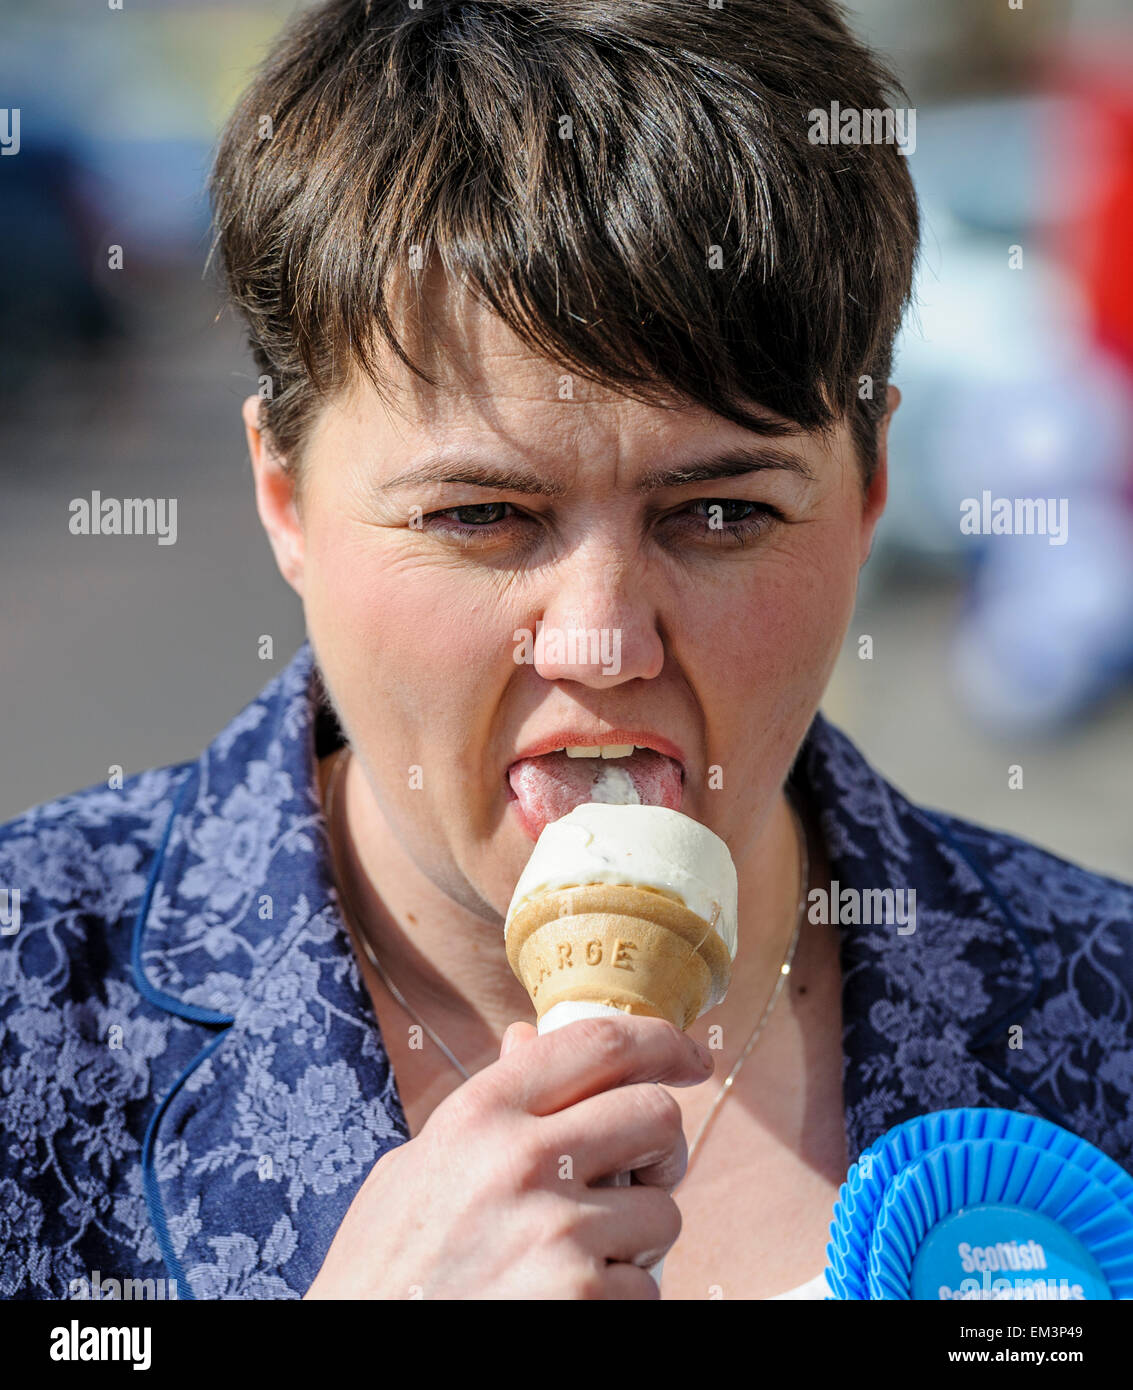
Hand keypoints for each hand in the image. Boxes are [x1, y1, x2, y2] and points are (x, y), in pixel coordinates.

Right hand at [304, 1015, 714, 1298]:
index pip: (599, 1043)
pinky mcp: (581, 1301)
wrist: (356, 1359)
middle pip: (655, 1116)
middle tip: (642, 1171)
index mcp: (481, 1113)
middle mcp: (523, 1160)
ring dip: (638, 1237)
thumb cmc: (384, 1270)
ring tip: (581, 1256)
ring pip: (663, 1211)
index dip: (660, 1041)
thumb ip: (486, 1107)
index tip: (688, 1056)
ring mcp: (557, 1233)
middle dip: (662, 1145)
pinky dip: (621, 1298)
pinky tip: (567, 1300)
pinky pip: (648, 1287)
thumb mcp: (417, 1167)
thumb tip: (529, 1040)